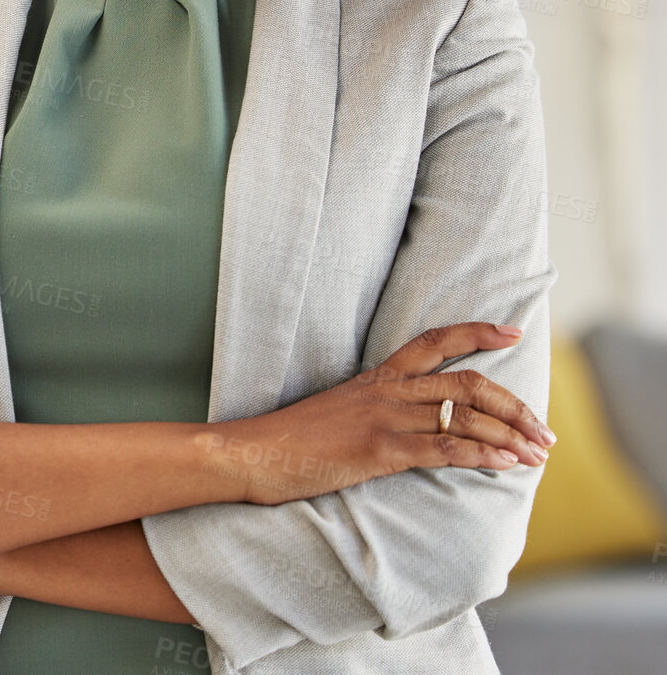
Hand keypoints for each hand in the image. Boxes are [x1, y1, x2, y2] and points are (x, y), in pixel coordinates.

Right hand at [219, 322, 556, 505]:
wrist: (253, 451)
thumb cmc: (293, 437)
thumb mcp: (339, 411)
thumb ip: (376, 408)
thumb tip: (408, 420)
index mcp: (377, 377)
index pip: (434, 341)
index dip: (477, 333)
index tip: (512, 331)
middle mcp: (386, 390)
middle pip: (467, 382)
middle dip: (515, 405)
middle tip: (545, 430)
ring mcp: (383, 418)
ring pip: (464, 414)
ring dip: (510, 435)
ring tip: (538, 455)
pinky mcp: (379, 450)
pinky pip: (444, 448)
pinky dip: (483, 455)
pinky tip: (506, 466)